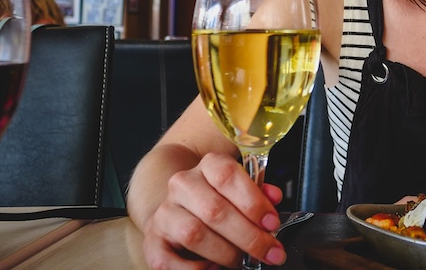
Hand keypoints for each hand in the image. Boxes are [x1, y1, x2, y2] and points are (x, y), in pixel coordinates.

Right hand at [140, 153, 285, 268]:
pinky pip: (167, 260)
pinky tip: (213, 267)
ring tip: (242, 261)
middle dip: (248, 236)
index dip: (253, 201)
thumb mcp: (242, 189)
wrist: (181, 210)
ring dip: (225, 253)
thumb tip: (273, 198)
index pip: (228, 175)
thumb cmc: (220, 200)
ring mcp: (165, 212)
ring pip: (193, 233)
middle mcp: (183, 184)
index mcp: (208, 166)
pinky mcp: (152, 240)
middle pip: (214, 210)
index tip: (272, 223)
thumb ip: (258, 194)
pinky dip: (193, 269)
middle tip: (269, 252)